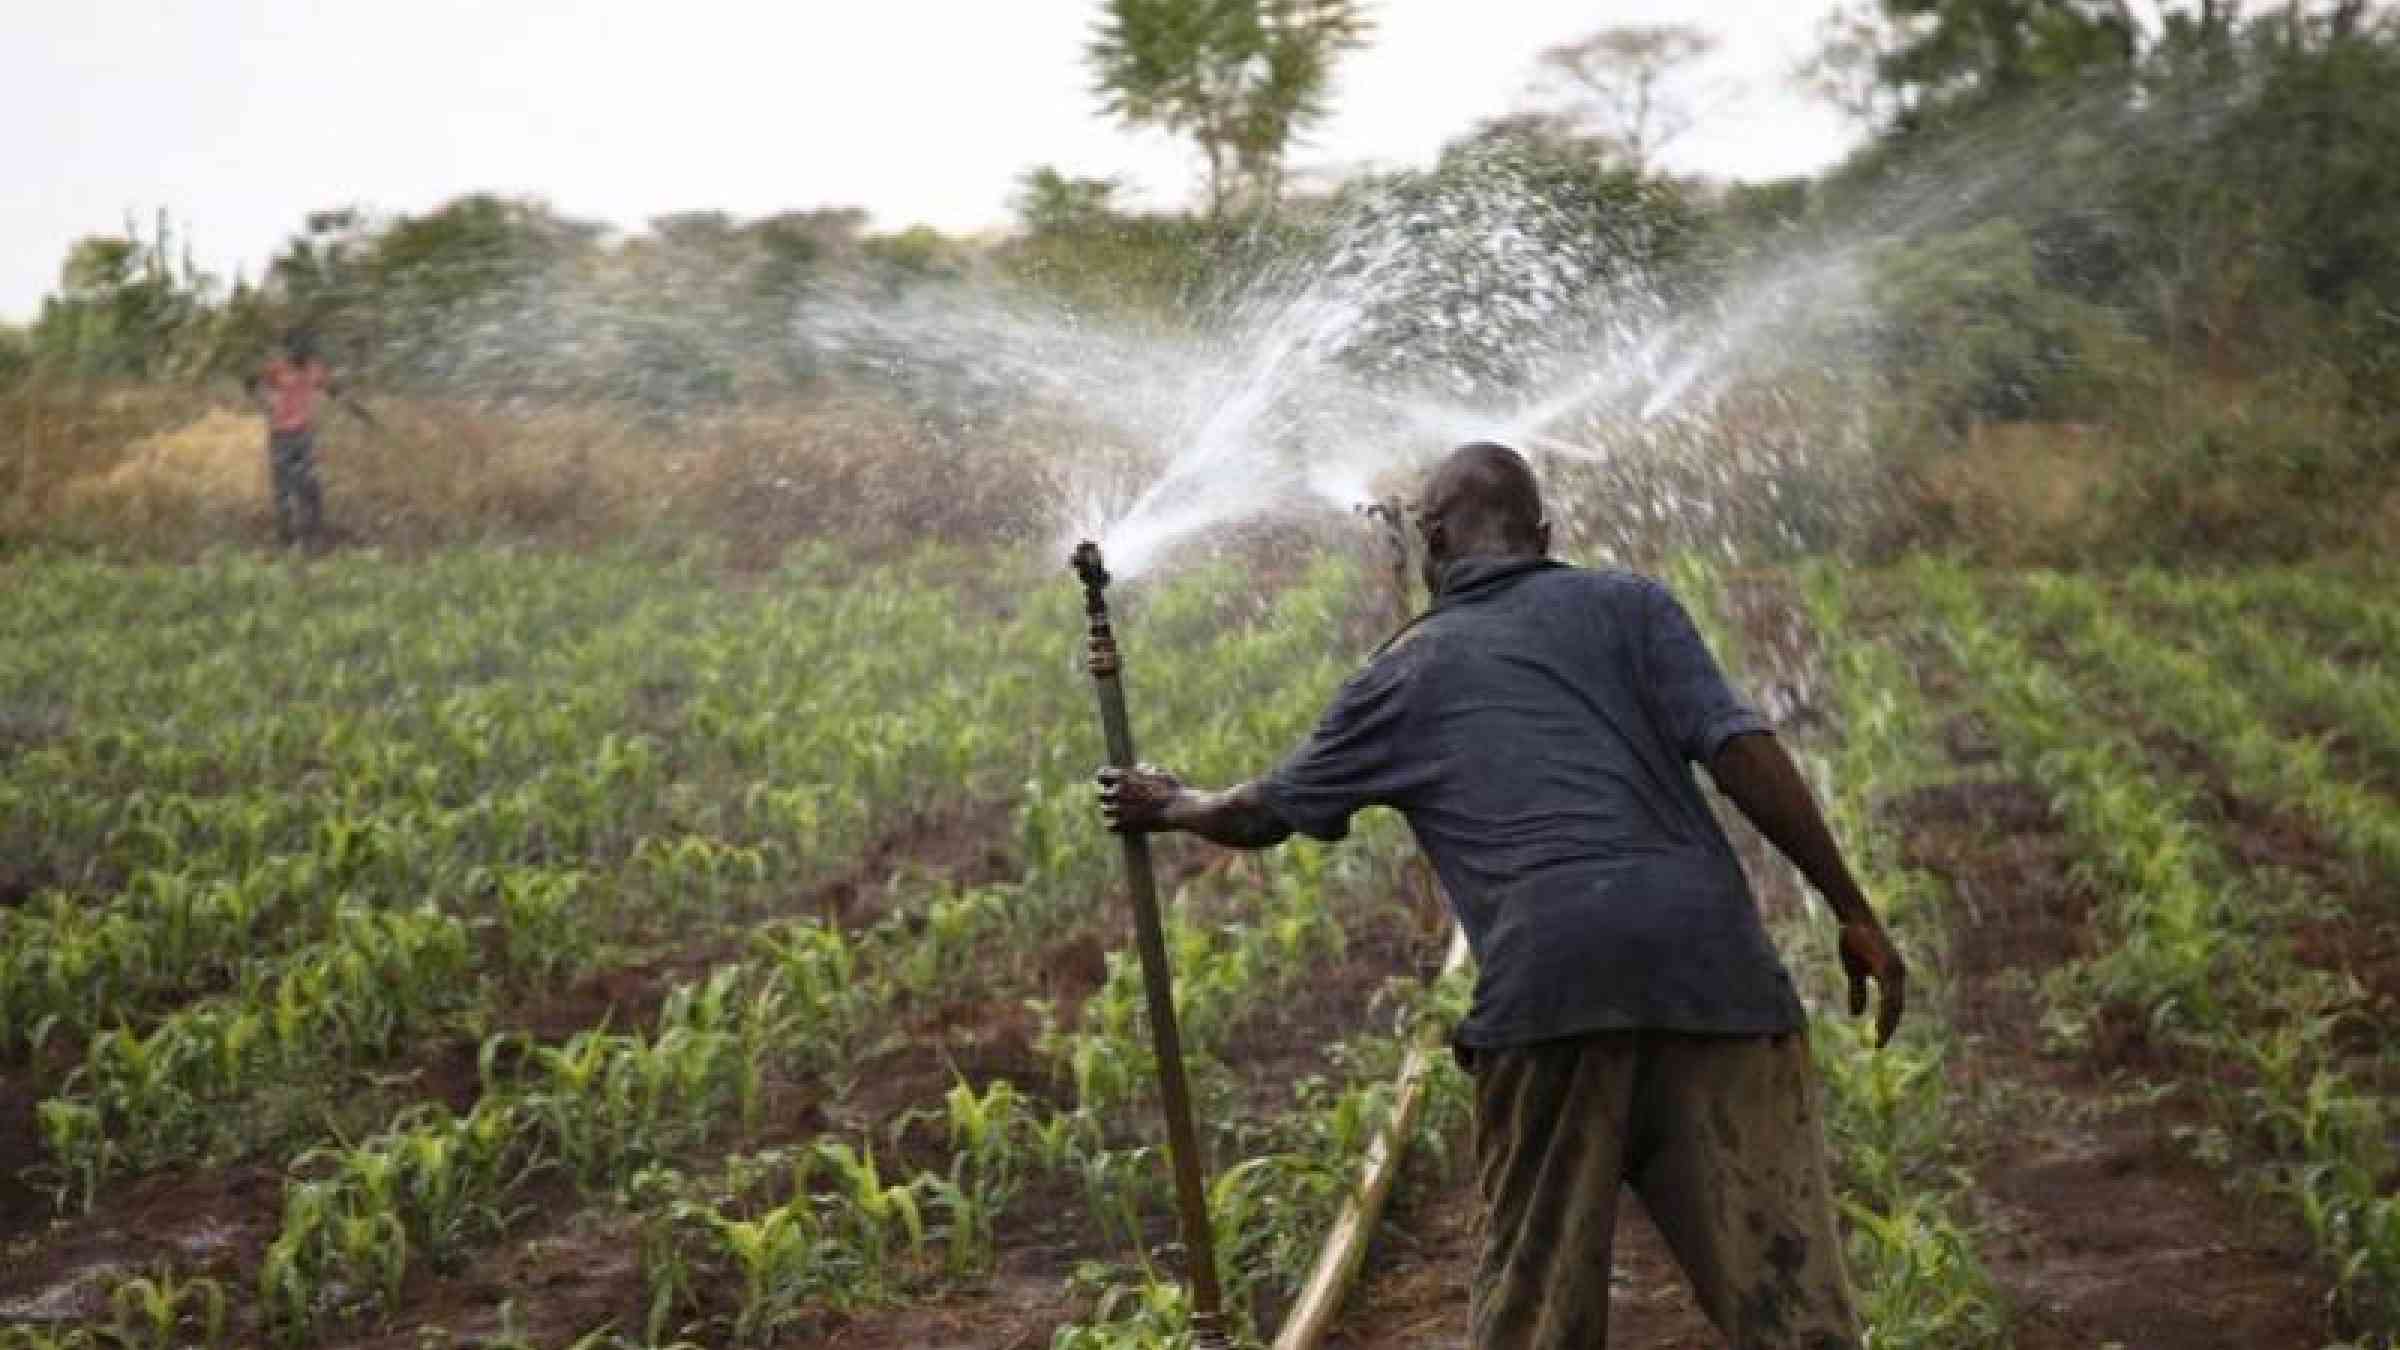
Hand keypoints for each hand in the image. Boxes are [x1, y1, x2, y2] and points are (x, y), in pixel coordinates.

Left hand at [1095, 763, 1181, 833]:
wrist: (1179, 809)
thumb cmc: (1173, 789)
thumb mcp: (1161, 772)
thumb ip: (1146, 770)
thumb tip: (1139, 769)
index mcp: (1124, 776)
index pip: (1102, 775)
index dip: (1105, 779)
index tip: (1107, 783)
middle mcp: (1118, 791)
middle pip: (1102, 794)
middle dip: (1109, 797)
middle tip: (1119, 800)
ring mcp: (1119, 809)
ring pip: (1106, 810)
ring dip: (1112, 811)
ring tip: (1124, 813)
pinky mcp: (1124, 825)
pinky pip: (1110, 826)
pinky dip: (1115, 826)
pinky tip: (1124, 824)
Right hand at [1839, 919, 1905, 1047]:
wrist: (1851, 918)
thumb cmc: (1853, 941)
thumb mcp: (1853, 971)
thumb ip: (1858, 992)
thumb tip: (1857, 1015)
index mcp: (1891, 976)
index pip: (1893, 1005)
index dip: (1887, 1023)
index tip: (1879, 1040)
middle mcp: (1897, 973)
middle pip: (1897, 1007)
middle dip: (1889, 1027)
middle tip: (1880, 1046)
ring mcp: (1894, 969)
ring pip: (1894, 1002)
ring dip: (1888, 1022)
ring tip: (1880, 1038)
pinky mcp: (1887, 965)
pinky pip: (1888, 992)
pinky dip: (1885, 1008)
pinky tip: (1880, 1019)